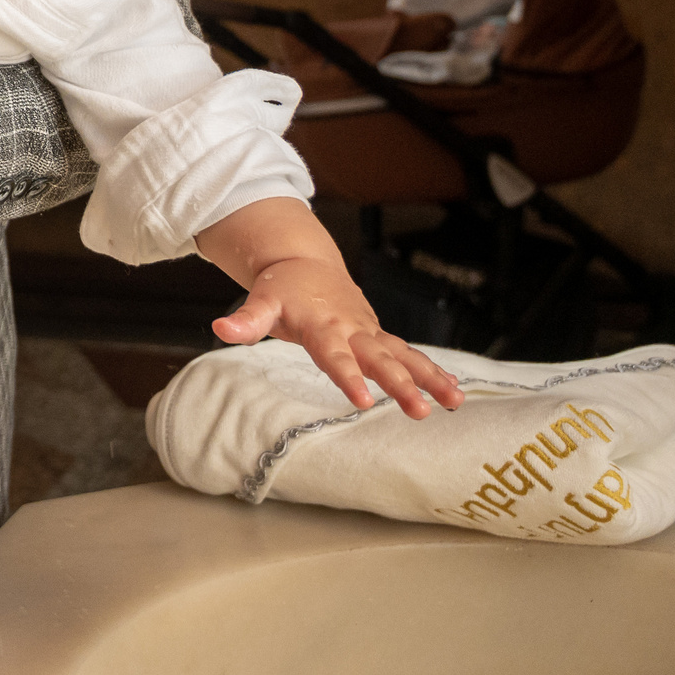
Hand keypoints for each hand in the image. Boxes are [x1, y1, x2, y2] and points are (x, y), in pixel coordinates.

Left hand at [214, 257, 463, 419]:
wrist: (305, 261)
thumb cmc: (283, 288)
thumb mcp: (261, 301)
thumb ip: (246, 320)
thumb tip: (220, 328)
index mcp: (323, 325)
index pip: (336, 357)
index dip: (349, 377)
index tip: (365, 401)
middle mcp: (352, 330)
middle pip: (379, 360)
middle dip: (402, 385)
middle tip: (420, 412)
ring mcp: (369, 332)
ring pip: (404, 356)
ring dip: (430, 378)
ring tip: (454, 402)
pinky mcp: (379, 335)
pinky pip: (408, 353)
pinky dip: (432, 370)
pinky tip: (454, 391)